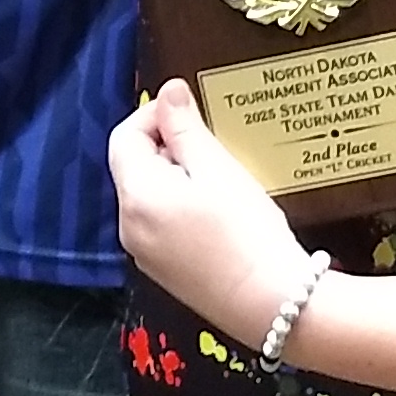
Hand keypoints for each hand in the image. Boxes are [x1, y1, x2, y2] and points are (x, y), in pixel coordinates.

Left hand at [108, 84, 315, 344]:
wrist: (272, 304)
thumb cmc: (246, 232)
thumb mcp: (217, 169)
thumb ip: (186, 128)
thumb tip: (167, 92)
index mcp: (136, 196)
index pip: (123, 138)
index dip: (153, 115)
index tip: (189, 109)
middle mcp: (129, 227)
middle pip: (133, 168)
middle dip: (166, 146)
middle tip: (210, 142)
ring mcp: (144, 254)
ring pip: (148, 197)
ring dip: (175, 176)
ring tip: (218, 175)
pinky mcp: (164, 273)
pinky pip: (160, 225)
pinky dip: (179, 206)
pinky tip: (218, 211)